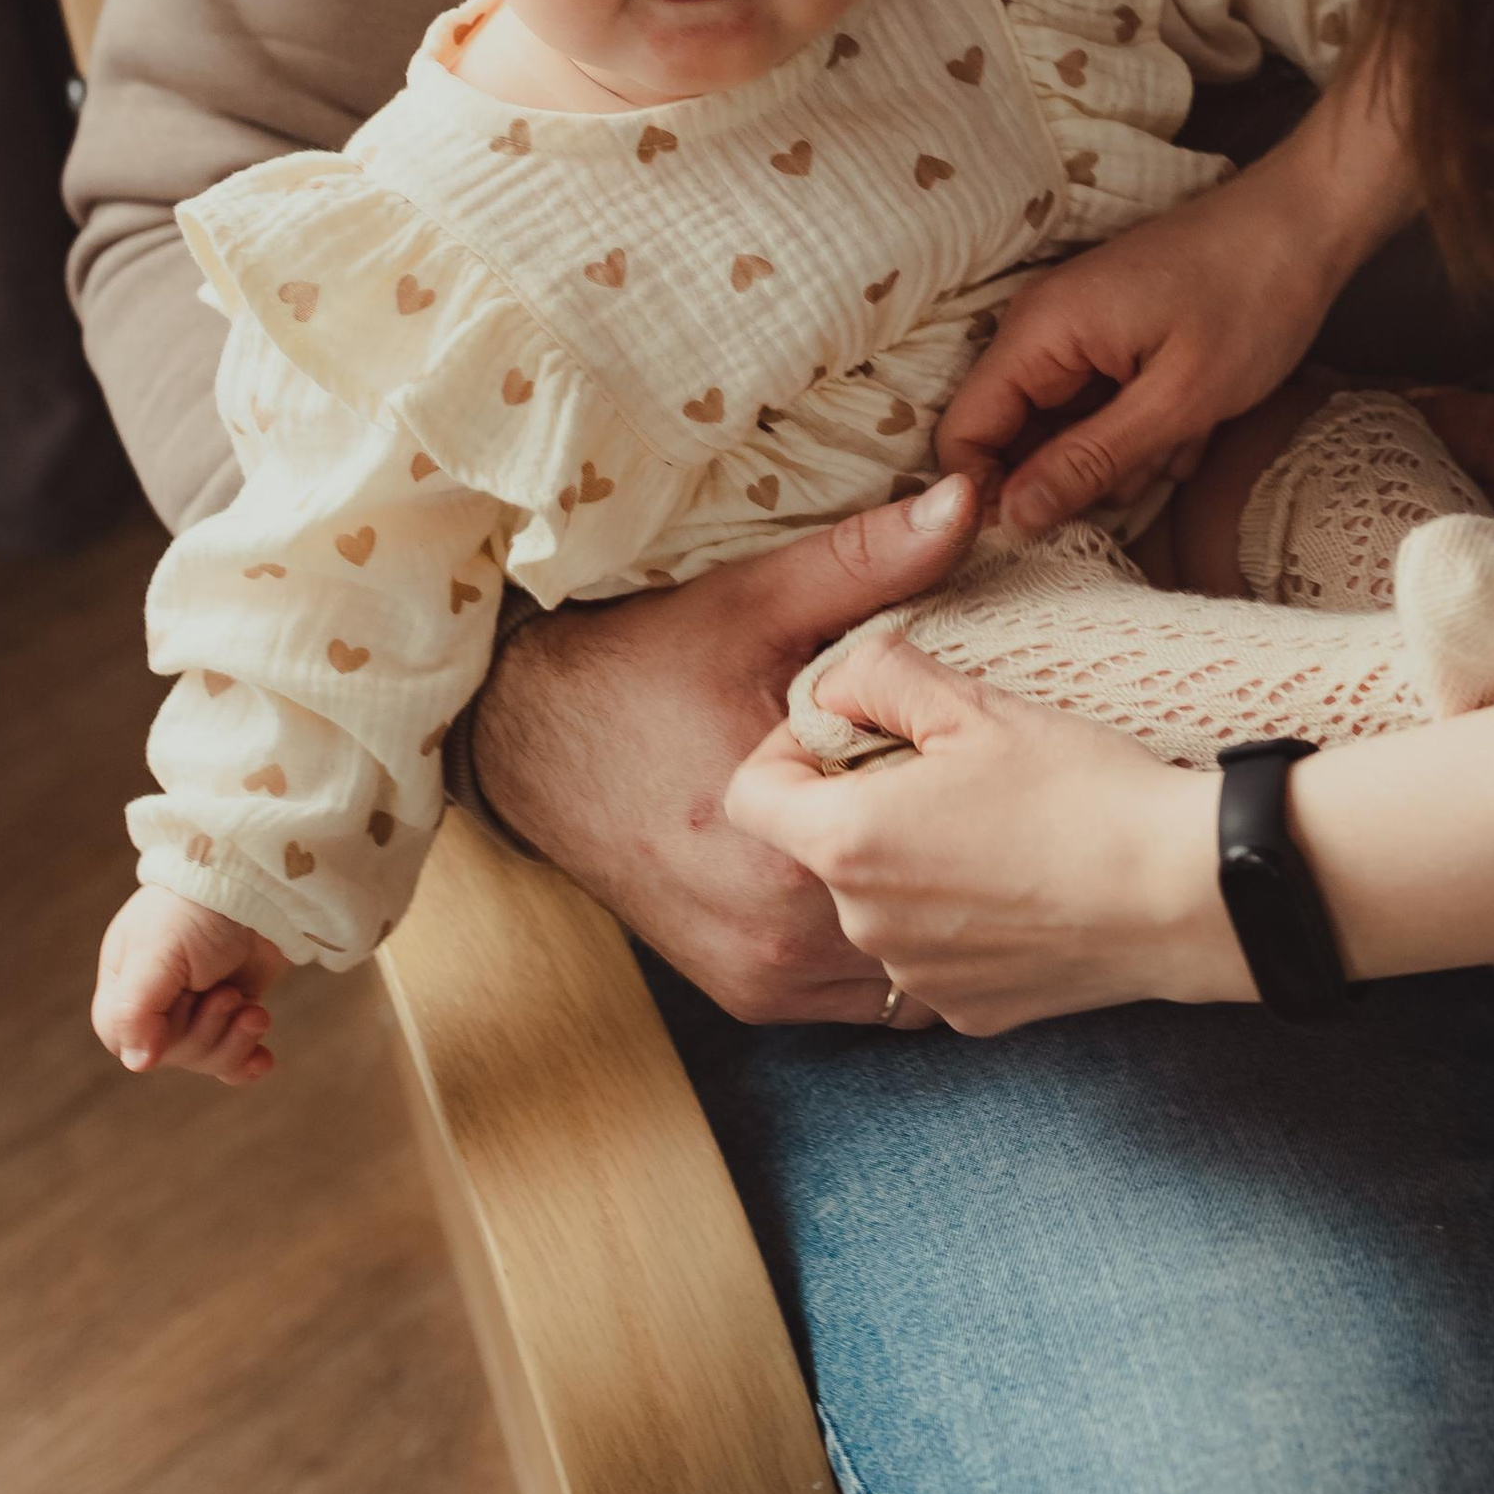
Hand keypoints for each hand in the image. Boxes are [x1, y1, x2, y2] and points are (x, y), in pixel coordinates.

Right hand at [94, 884, 284, 1084]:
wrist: (259, 880)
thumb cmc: (196, 908)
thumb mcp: (157, 953)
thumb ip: (136, 1009)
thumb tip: (137, 1064)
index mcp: (123, 987)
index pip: (125, 1041)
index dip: (160, 1036)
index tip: (188, 1003)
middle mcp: (157, 1003)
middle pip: (172, 1055)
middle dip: (207, 1030)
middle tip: (227, 993)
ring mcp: (197, 1008)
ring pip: (206, 1059)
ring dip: (234, 1040)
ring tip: (255, 1011)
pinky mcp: (234, 1010)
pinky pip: (232, 1058)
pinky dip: (246, 1061)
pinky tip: (263, 1060)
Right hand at [471, 475, 985, 1020]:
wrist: (527, 738)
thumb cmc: (642, 666)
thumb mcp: (756, 602)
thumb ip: (867, 560)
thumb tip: (965, 499)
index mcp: (786, 844)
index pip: (937, 840)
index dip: (963, 787)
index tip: (965, 744)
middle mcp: (776, 935)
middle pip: (926, 908)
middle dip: (950, 854)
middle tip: (960, 788)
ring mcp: (762, 978)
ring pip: (901, 962)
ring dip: (920, 905)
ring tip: (923, 831)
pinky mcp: (747, 994)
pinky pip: (855, 991)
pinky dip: (879, 940)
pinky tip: (879, 872)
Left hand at [727, 631, 1250, 1034]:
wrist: (1184, 891)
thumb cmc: (1079, 790)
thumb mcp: (974, 704)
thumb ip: (879, 674)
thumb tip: (838, 680)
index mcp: (845, 842)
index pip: (750, 796)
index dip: (788, 750)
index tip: (852, 730)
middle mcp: (862, 926)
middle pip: (819, 849)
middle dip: (861, 803)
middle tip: (941, 764)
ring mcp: (916, 978)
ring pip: (880, 904)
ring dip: (911, 863)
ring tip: (992, 821)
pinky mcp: (971, 1013)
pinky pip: (937, 953)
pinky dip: (962, 919)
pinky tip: (1023, 881)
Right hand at [940, 131, 1396, 535]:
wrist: (1310, 224)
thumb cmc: (1252, 299)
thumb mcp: (1177, 400)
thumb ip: (1087, 462)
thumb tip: (1011, 519)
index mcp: (1040, 330)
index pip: (964, 433)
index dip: (988, 495)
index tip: (1045, 536)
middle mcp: (1043, 327)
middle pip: (1016, 439)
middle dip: (1077, 474)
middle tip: (1149, 469)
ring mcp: (1078, 332)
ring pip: (1066, 432)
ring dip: (1123, 454)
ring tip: (1186, 432)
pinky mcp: (1112, 340)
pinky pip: (1103, 410)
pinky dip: (1146, 428)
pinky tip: (1197, 418)